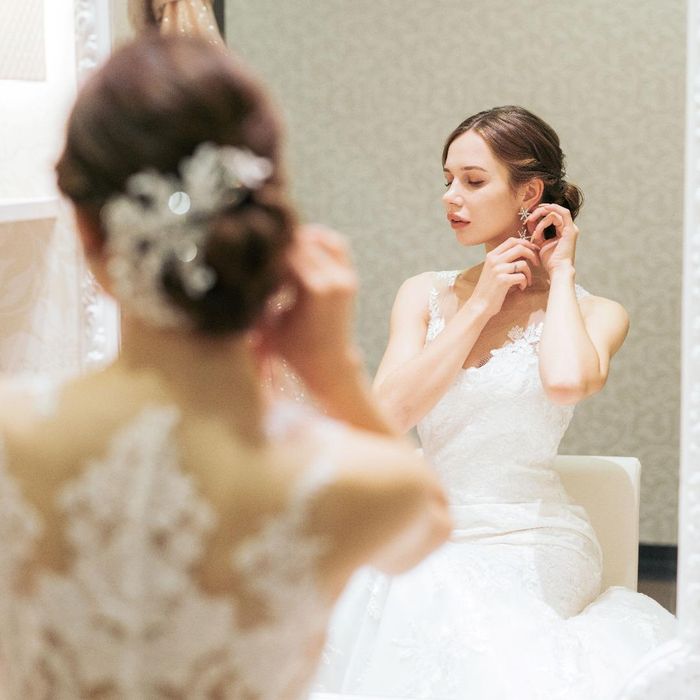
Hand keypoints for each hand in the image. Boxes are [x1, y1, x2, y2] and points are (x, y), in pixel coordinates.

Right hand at [254, 224, 359, 388]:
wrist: (329, 361)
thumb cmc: (293, 348)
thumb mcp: (268, 325)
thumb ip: (256, 297)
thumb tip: (233, 274)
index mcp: (314, 290)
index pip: (284, 254)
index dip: (264, 252)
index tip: (248, 253)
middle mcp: (333, 279)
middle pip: (300, 244)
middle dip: (279, 245)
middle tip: (259, 247)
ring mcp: (345, 276)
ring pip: (319, 239)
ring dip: (298, 238)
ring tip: (279, 244)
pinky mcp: (350, 275)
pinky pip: (336, 245)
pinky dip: (319, 238)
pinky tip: (300, 242)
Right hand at [468, 237, 539, 318]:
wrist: (479, 305)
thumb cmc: (489, 289)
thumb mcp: (494, 270)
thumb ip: (505, 260)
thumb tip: (525, 252)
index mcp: (491, 255)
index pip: (512, 241)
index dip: (526, 243)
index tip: (533, 249)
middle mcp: (494, 260)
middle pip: (519, 248)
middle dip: (532, 254)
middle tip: (537, 263)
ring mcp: (498, 270)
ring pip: (523, 264)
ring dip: (529, 273)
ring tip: (526, 281)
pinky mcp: (503, 280)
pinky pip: (522, 277)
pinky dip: (525, 283)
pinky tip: (521, 288)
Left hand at [527, 203, 578, 274]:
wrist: (557, 270)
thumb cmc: (549, 260)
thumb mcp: (540, 243)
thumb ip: (537, 232)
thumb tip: (529, 222)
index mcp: (563, 230)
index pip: (551, 216)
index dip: (539, 214)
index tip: (528, 218)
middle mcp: (568, 228)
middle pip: (554, 211)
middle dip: (539, 211)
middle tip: (529, 217)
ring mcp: (571, 228)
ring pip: (556, 212)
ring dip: (541, 215)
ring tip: (531, 223)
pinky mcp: (571, 230)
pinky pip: (562, 214)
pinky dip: (549, 214)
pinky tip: (539, 220)